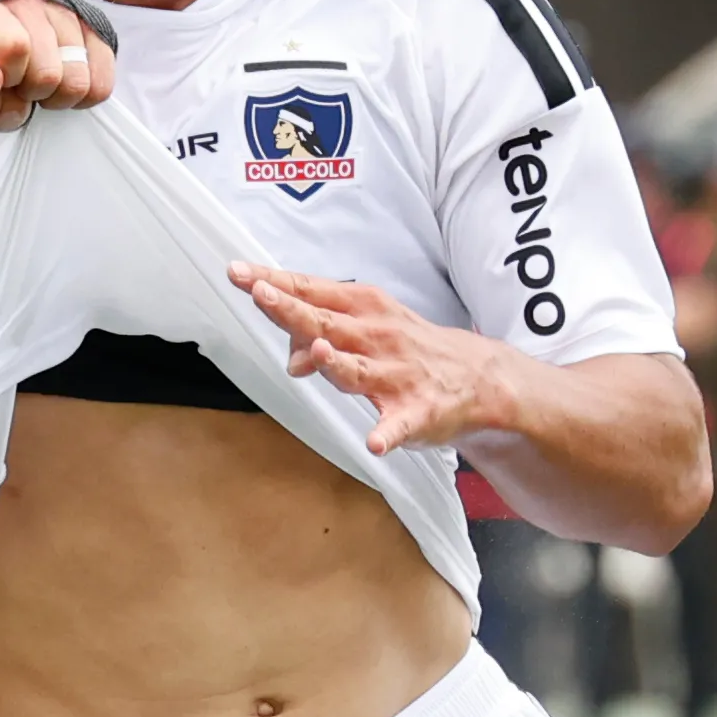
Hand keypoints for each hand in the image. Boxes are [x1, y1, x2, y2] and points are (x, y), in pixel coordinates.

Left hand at [0, 0, 112, 131]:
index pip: (14, 46)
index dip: (9, 78)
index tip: (1, 79)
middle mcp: (31, 3)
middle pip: (50, 74)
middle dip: (33, 93)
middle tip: (20, 85)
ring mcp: (67, 11)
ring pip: (80, 81)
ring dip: (59, 95)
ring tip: (41, 83)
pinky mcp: (95, 26)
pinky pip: (103, 82)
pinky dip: (84, 94)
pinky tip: (64, 84)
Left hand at [231, 264, 522, 453]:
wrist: (476, 375)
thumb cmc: (407, 348)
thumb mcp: (365, 332)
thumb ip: (321, 340)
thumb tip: (291, 360)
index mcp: (364, 309)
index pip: (311, 292)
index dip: (275, 283)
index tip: (240, 273)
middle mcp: (378, 336)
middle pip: (327, 324)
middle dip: (293, 310)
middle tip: (260, 294)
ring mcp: (398, 375)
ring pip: (359, 370)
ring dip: (337, 364)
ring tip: (317, 354)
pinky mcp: (418, 411)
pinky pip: (400, 424)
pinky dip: (388, 433)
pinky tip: (375, 442)